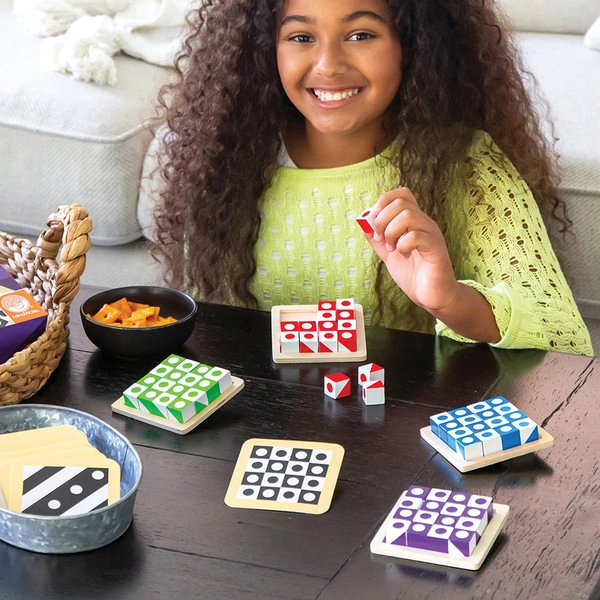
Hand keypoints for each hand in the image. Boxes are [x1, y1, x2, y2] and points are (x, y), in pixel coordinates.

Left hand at [364, 187, 459, 312]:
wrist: (432, 296)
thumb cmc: (414, 274)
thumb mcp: (388, 254)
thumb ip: (377, 239)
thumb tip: (363, 222)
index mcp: (414, 222)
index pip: (402, 194)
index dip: (383, 202)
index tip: (375, 223)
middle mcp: (424, 224)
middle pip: (401, 202)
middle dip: (382, 219)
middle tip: (381, 239)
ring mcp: (431, 235)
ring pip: (408, 215)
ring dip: (392, 232)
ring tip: (392, 248)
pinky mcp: (435, 249)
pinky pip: (416, 236)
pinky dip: (402, 245)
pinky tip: (403, 255)